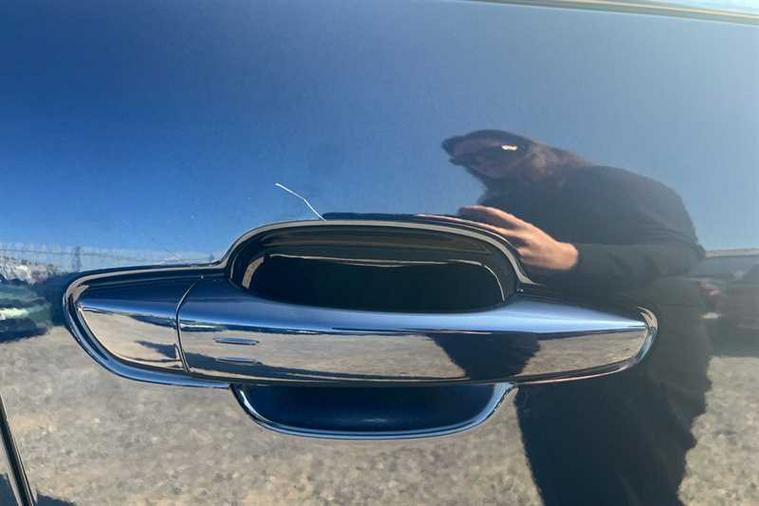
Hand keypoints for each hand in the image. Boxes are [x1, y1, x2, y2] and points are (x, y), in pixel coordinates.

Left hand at [425, 206, 578, 272]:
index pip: (492, 214)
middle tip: (444, 221)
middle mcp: (515, 236)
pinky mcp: (514, 266)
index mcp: (517, 225)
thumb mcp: (525, 228)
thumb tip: (480, 221)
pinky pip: (493, 260)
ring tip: (450, 236)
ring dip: (468, 240)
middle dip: (463, 225)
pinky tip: (467, 254)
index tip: (460, 209)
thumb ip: (506, 225)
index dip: (475, 211)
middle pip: (483, 228)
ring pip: (486, 243)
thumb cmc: (539, 243)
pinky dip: (480, 256)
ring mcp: (514, 252)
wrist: (559, 260)